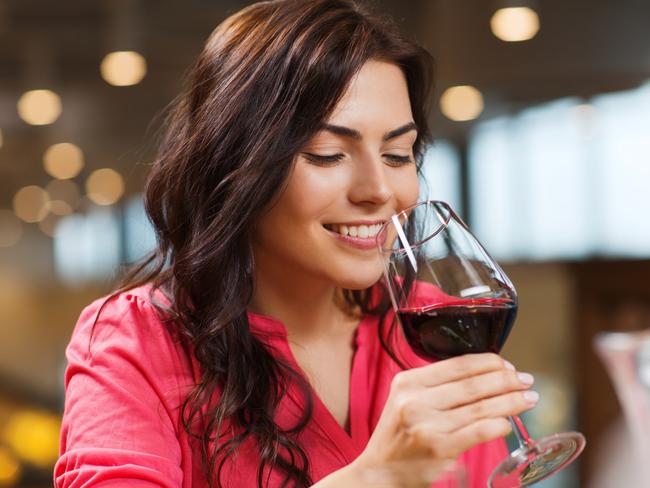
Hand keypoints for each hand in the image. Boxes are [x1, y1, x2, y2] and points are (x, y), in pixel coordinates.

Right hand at [351, 353, 536, 485]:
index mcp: (408, 382)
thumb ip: (436, 386)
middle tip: (526, 381)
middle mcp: (415, 400)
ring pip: (480, 407)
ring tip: (528, 399)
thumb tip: (485, 374)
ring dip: (510, 402)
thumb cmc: (400, 434)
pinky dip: (498, 425)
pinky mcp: (439, 448)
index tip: (508, 365)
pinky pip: (478, 431)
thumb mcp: (407, 399)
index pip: (457, 365)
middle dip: (506, 380)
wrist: (379, 471)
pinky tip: (508, 423)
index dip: (488, 363)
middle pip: (472, 385)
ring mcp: (427, 425)